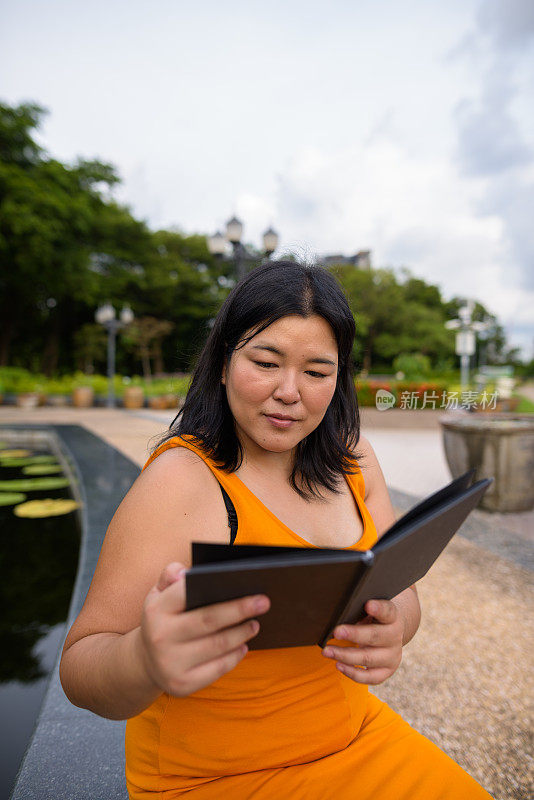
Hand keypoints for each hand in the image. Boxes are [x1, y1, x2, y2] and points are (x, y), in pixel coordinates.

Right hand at [138, 562, 269, 696]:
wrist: (146, 662)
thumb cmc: (163, 620)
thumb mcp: (158, 595)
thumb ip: (170, 576)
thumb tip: (185, 573)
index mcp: (156, 610)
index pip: (186, 592)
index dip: (213, 585)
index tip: (241, 579)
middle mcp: (160, 637)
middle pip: (209, 620)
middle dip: (240, 609)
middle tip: (264, 602)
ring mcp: (170, 664)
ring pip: (217, 645)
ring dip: (241, 633)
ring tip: (255, 624)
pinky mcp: (182, 685)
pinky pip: (217, 669)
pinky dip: (234, 657)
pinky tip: (243, 646)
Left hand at [322, 599, 403, 684]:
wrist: (390, 634)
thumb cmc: (373, 618)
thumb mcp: (369, 611)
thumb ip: (359, 611)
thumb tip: (337, 615)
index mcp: (392, 617)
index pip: (388, 611)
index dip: (379, 608)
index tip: (368, 604)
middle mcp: (395, 637)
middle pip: (375, 636)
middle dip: (354, 634)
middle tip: (336, 632)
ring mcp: (392, 656)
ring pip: (368, 658)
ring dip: (345, 655)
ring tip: (327, 651)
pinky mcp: (387, 671)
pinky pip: (369, 677)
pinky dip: (352, 673)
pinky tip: (338, 665)